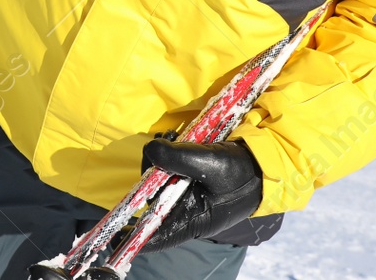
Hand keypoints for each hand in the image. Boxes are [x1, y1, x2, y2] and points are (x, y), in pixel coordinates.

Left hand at [140, 138, 262, 252]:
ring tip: (170, 139)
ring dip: (158, 159)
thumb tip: (149, 151)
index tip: (114, 232)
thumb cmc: (241, 172)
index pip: (156, 236)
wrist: (261, 160)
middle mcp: (183, 212)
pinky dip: (166, 153)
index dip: (134, 236)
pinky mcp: (185, 179)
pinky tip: (173, 139)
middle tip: (157, 150)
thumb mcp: (210, 164)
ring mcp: (183, 195)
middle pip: (150, 200)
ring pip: (156, 181)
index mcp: (191, 221)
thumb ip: (178, 158)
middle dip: (148, 175)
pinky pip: (166, 169)